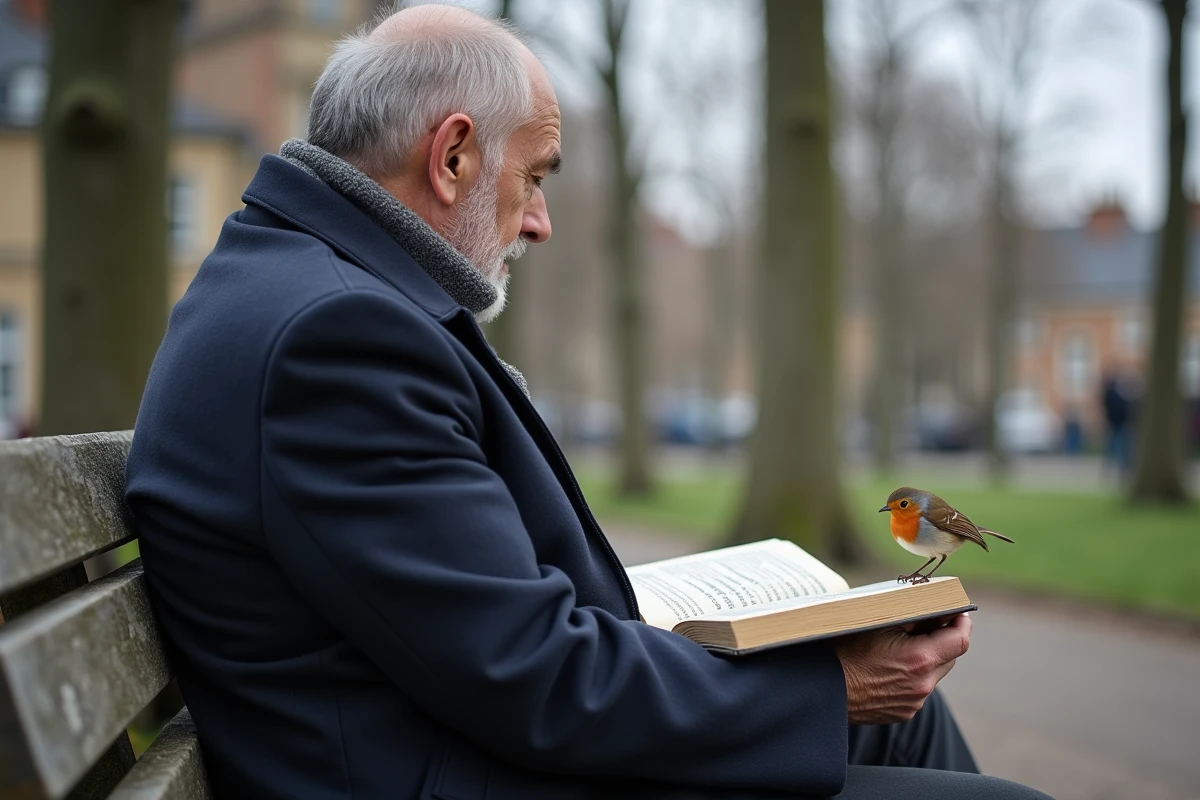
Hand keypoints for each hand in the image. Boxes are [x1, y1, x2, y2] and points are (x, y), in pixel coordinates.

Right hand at [831, 613, 970, 724]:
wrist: (822, 688)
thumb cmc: (845, 650)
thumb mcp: (878, 623)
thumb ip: (913, 616)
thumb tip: (935, 609)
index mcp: (920, 659)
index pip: (960, 640)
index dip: (962, 623)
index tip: (958, 612)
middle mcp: (922, 685)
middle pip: (950, 657)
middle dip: (943, 639)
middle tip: (928, 622)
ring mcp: (914, 702)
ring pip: (934, 674)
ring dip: (927, 658)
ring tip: (902, 645)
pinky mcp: (903, 712)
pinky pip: (918, 689)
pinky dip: (913, 675)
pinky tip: (890, 666)